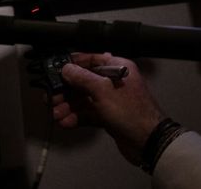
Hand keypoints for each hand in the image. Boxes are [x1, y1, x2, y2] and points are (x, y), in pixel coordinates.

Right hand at [53, 53, 163, 167]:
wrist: (147, 141)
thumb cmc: (133, 112)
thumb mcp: (103, 90)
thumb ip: (83, 78)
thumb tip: (67, 69)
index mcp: (118, 68)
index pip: (91, 59)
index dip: (73, 64)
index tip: (57, 70)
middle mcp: (115, 82)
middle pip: (84, 81)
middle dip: (67, 90)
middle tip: (52, 98)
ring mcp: (112, 100)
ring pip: (84, 99)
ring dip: (69, 106)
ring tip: (57, 114)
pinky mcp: (109, 117)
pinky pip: (88, 114)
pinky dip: (76, 117)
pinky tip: (66, 122)